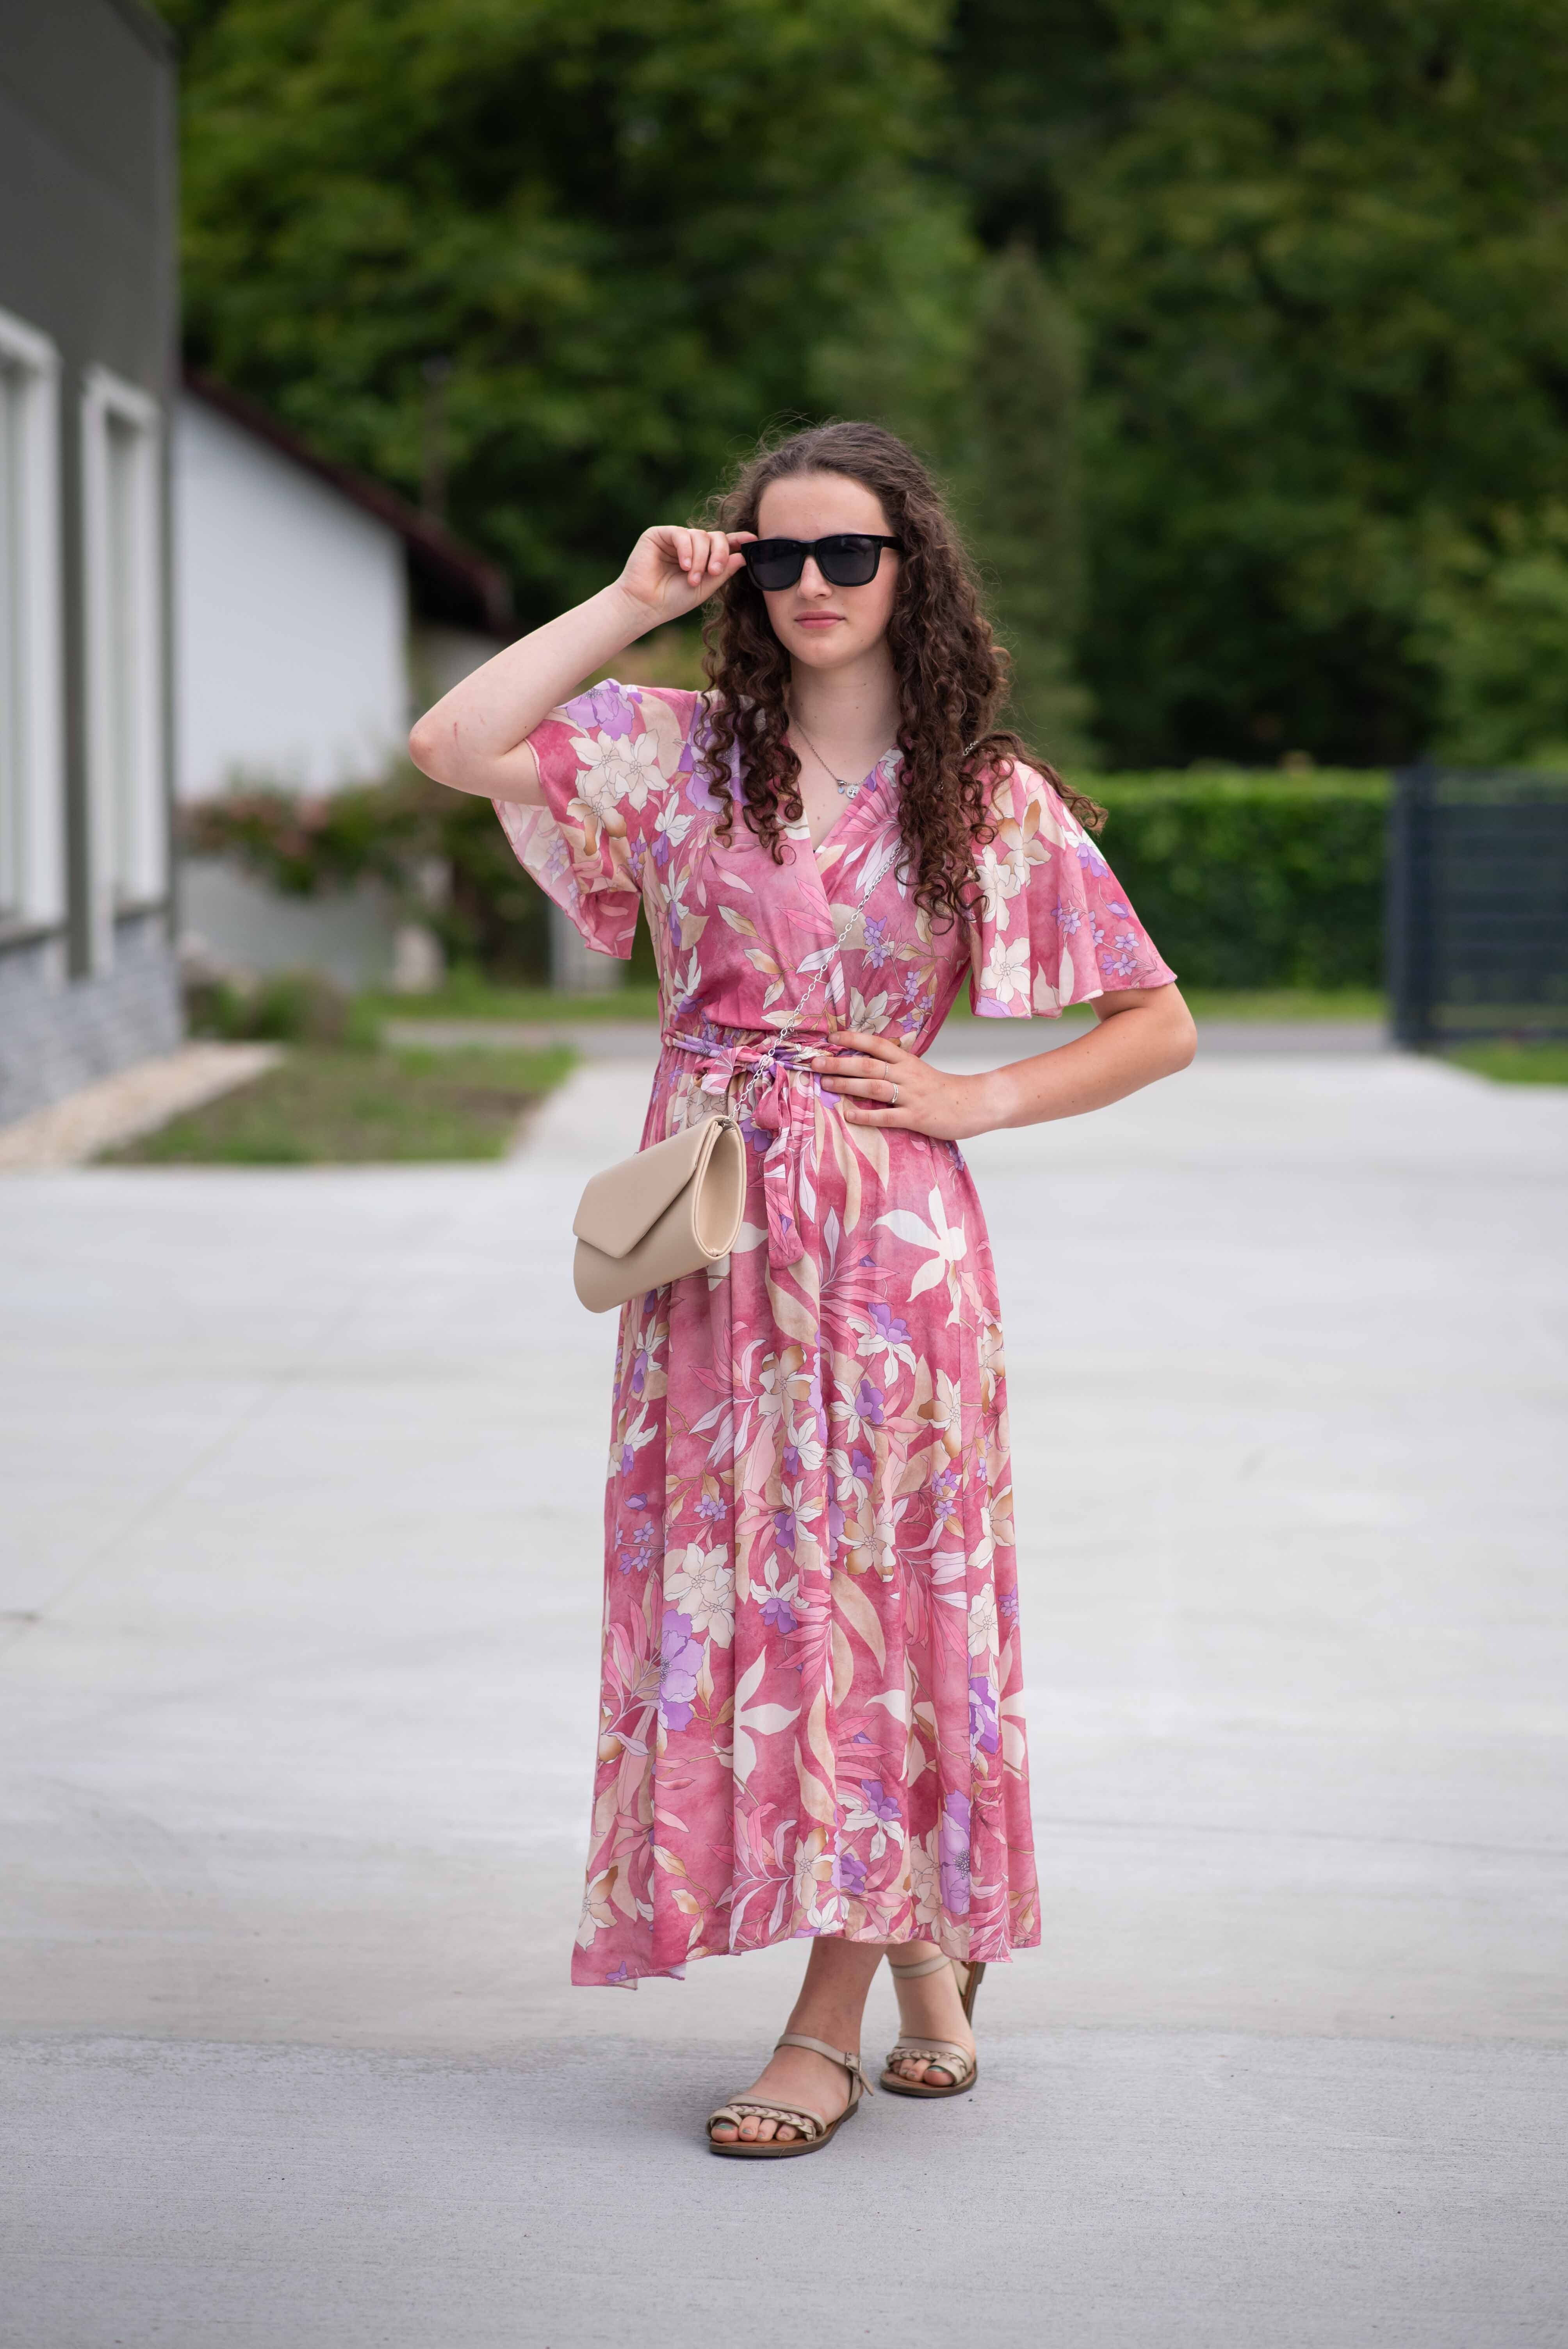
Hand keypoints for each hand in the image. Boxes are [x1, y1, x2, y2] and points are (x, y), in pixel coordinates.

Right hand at [616, 526, 755, 627]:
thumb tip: (743, 556)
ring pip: (699, 535)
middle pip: (715, 536)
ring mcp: (675, 538)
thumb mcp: (705, 588)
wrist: (645, 606)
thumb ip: (723, 572)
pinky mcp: (659, 534)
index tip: (753, 541)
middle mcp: (690, 545)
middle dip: (719, 553)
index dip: (739, 540)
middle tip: (714, 571)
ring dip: (700, 558)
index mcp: (702, 557)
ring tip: (692, 579)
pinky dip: (686, 550)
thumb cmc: (672, 600)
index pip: (723, 543)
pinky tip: (684, 566)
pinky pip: (681, 534)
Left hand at [812, 1030, 994, 1141]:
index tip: (831, 1037)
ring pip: (873, 1087)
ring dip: (846, 1085)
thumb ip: (896, 1065)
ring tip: (825, 1083)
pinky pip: (886, 1116)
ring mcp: (911, 1096)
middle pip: (868, 1064)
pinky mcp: (916, 1118)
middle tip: (815, 1062)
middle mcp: (907, 1075)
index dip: (853, 1039)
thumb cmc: (943, 1089)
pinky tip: (848, 1114)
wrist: (974, 1104)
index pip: (876, 1044)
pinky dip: (866, 1115)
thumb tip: (867, 1060)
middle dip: (839, 1062)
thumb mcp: (919, 1070)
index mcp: (908, 1060)